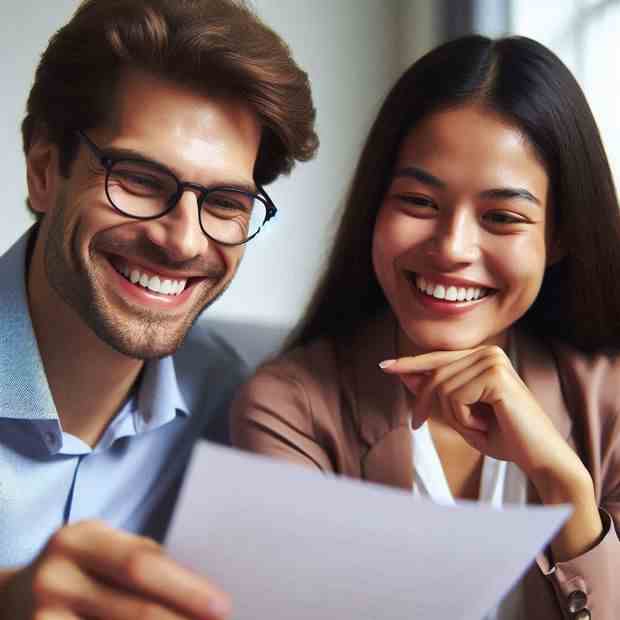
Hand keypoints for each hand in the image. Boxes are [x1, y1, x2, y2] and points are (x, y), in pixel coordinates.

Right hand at [0, 520, 230, 619]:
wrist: (12, 599)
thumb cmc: (82, 571)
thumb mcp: (105, 550)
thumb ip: (148, 565)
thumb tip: (203, 599)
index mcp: (80, 539)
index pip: (141, 564)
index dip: (185, 588)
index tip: (223, 607)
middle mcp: (54, 577)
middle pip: (132, 609)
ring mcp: (39, 618)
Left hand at [380, 345, 603, 561]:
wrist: (541, 459)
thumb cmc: (505, 438)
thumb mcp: (461, 415)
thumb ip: (437, 395)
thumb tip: (406, 377)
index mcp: (482, 357)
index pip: (437, 358)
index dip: (410, 365)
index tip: (385, 367)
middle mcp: (488, 352)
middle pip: (434, 375)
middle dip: (423, 403)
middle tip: (417, 424)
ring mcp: (492, 361)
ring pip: (442, 389)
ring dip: (455, 418)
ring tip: (481, 426)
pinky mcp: (495, 375)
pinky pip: (455, 398)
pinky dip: (464, 419)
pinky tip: (487, 424)